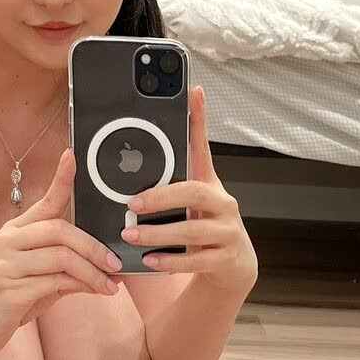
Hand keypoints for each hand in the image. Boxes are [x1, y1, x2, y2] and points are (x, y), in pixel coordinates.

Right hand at [0, 149, 122, 355]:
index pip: (43, 202)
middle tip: (115, 262)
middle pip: (59, 230)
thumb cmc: (8, 298)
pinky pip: (54, 282)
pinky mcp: (9, 290)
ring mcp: (5, 265)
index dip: (60, 179)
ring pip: (61, 258)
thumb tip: (107, 266)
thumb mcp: (38, 277)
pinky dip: (81, 286)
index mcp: (14, 232)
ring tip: (110, 284)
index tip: (71, 156)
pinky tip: (94, 291)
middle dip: (93, 246)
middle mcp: (6, 242)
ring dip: (92, 271)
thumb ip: (67, 267)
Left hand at [119, 84, 258, 293]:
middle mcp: (222, 204)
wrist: (232, 268)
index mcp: (209, 185)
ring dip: (157, 233)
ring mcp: (227, 232)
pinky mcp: (225, 259)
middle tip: (131, 203)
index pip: (203, 147)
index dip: (199, 119)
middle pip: (194, 193)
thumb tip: (127, 168)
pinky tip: (150, 260)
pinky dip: (170, 261)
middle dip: (161, 197)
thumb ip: (165, 188)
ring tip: (130, 235)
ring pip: (192, 231)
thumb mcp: (187, 205)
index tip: (193, 91)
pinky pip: (195, 260)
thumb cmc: (201, 229)